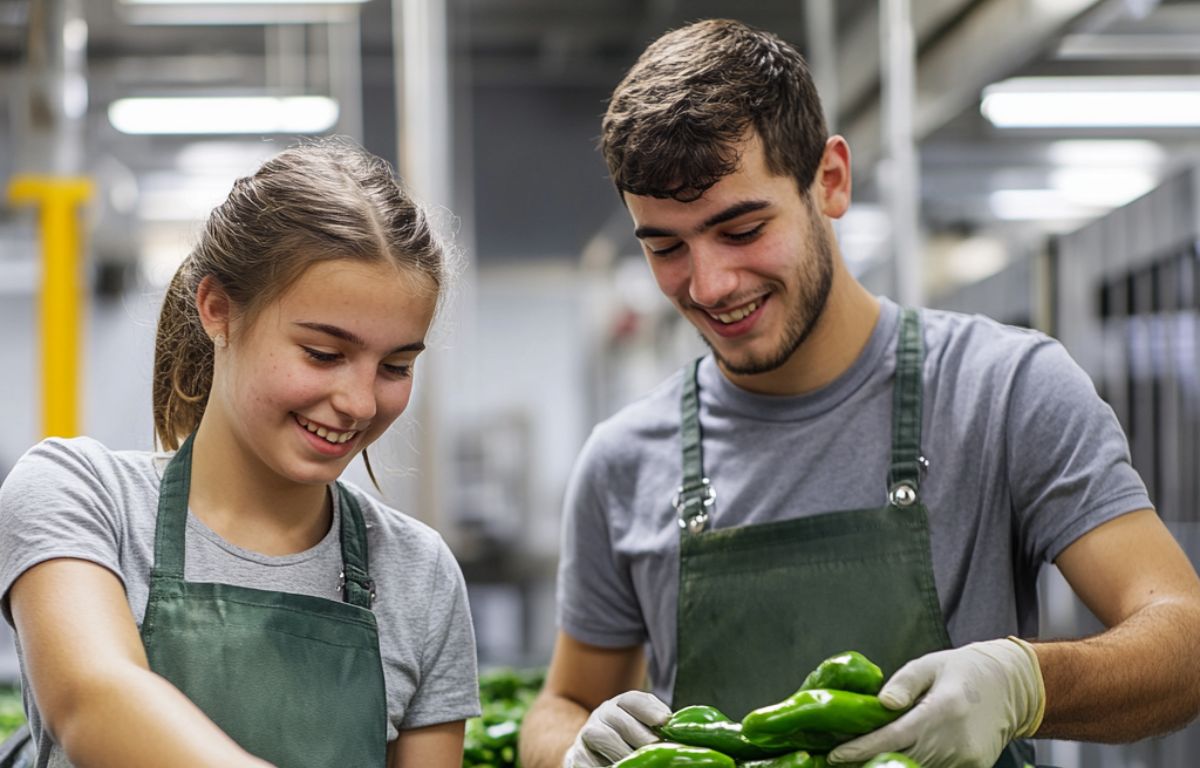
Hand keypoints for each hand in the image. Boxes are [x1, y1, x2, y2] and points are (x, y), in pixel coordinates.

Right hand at [562, 690, 670, 767]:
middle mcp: (601, 714)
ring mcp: (586, 734)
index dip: (650, 709)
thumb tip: (678, 730)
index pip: (633, 701)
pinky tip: (618, 767)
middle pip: (619, 720)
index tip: (665, 721)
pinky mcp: (577, 755)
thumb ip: (657, 725)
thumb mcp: (641, 726)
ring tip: (637, 762)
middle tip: (656, 748)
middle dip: (640, 735)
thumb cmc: (626, 741)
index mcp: (620, 705)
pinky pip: (587, 759)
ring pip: (601, 736)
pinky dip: (602, 765)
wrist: (591, 754)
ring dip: (621, 751)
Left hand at [828, 638, 1044, 767]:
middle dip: (870, 762)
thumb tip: (881, 703)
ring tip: (863, 759)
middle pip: (903, 760)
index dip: (862, 750)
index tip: (835, 756)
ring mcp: (968, 759)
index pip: (894, 737)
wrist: (1012, 685)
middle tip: (842, 759)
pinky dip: (915, 766)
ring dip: (891, 766)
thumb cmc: (965, 670)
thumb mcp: (930, 664)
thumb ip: (904, 683)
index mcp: (943, 710)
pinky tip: (895, 759)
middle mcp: (956, 740)